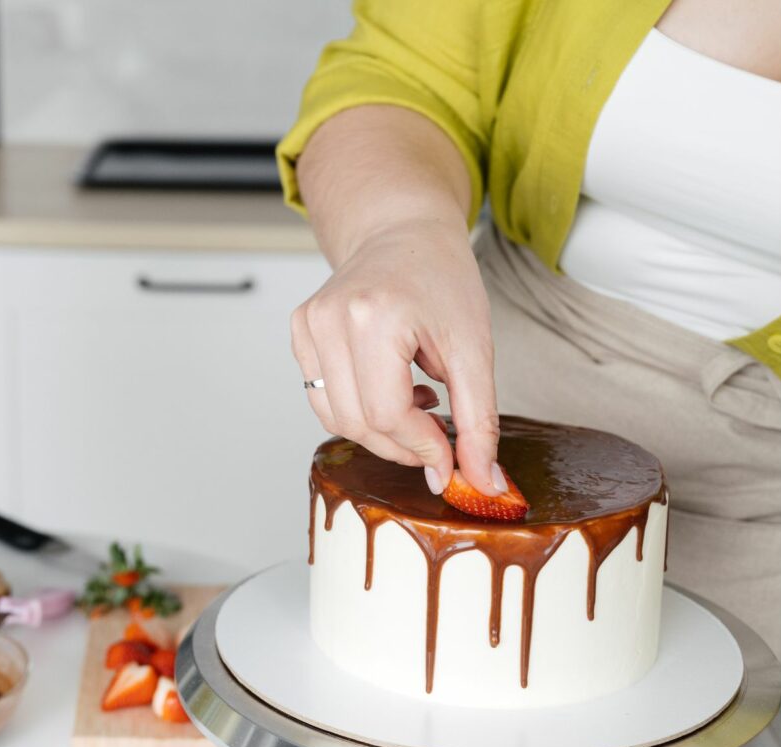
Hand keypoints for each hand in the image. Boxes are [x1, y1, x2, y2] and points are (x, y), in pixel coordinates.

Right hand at [291, 219, 503, 495]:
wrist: (403, 231)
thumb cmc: (441, 277)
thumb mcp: (474, 348)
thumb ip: (478, 420)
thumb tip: (480, 481)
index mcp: (374, 316)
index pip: (387, 414)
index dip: (422, 447)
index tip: (451, 461)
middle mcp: (330, 319)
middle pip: (358, 422)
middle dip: (402, 445)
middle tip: (438, 440)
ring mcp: (308, 325)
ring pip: (335, 418)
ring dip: (380, 431)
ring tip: (417, 403)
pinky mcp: (300, 332)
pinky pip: (322, 398)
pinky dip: (358, 409)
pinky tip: (390, 387)